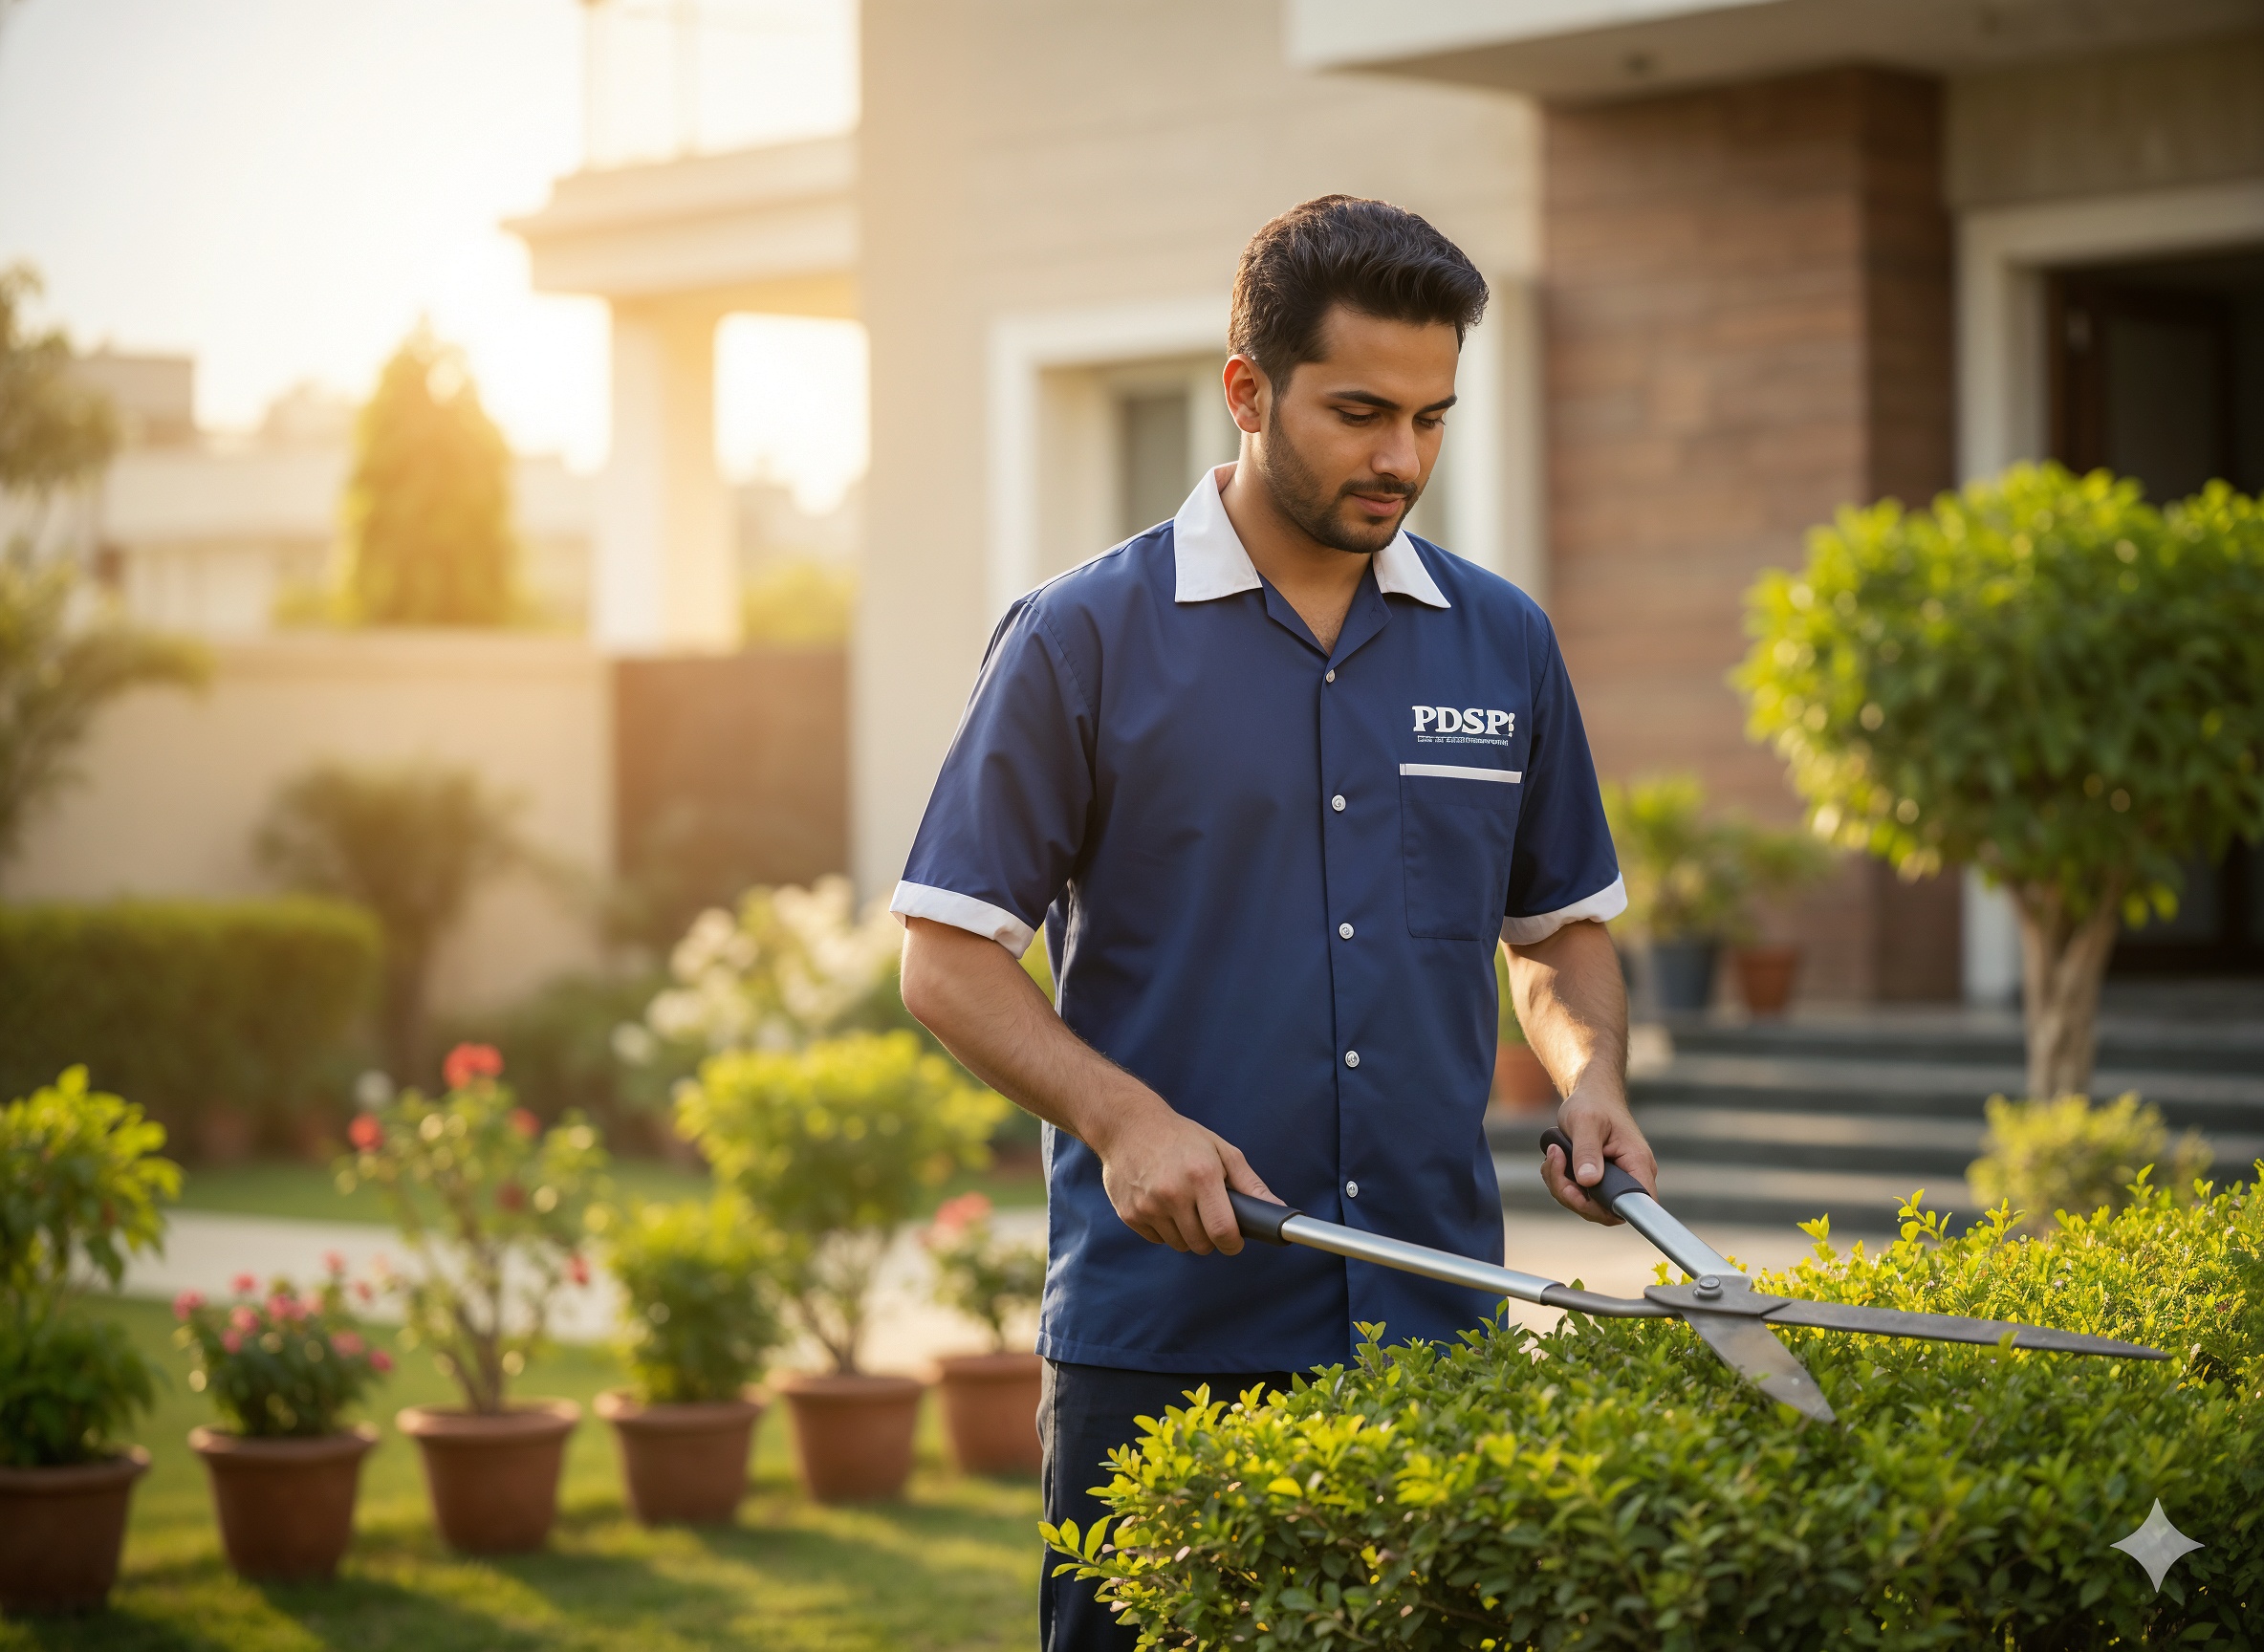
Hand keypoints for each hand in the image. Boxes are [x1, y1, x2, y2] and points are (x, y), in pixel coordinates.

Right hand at [1090, 1097, 1275, 1255]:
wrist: (1128, 1124)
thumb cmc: (1181, 1137)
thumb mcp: (1221, 1150)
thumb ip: (1250, 1184)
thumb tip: (1278, 1211)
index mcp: (1201, 1175)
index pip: (1223, 1231)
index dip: (1233, 1243)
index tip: (1234, 1240)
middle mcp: (1173, 1192)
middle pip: (1202, 1245)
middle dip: (1210, 1237)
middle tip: (1208, 1216)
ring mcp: (1148, 1205)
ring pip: (1179, 1244)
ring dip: (1187, 1233)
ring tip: (1183, 1206)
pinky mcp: (1129, 1214)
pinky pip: (1157, 1239)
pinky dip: (1164, 1229)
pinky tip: (1162, 1204)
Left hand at [1541, 1081, 1655, 1225]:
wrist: (1591, 1095)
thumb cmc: (1593, 1104)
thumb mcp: (1585, 1123)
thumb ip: (1587, 1152)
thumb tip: (1588, 1181)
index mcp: (1637, 1162)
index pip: (1636, 1204)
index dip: (1607, 1210)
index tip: (1577, 1192)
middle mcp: (1630, 1176)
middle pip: (1605, 1211)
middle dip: (1572, 1195)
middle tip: (1556, 1164)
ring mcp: (1615, 1180)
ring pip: (1588, 1205)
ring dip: (1562, 1186)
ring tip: (1553, 1155)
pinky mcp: (1600, 1181)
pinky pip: (1579, 1195)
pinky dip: (1561, 1182)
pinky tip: (1555, 1159)